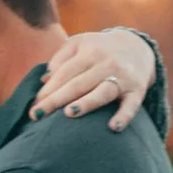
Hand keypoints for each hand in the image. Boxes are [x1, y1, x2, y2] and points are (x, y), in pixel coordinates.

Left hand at [32, 26, 155, 129]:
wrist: (137, 48)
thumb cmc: (99, 50)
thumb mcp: (79, 44)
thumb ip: (60, 59)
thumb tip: (44, 80)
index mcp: (88, 51)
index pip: (64, 72)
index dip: (48, 89)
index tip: (34, 104)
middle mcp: (105, 63)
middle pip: (78, 83)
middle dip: (56, 99)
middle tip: (37, 115)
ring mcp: (122, 77)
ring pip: (102, 92)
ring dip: (87, 103)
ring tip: (69, 114)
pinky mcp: (137, 90)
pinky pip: (131, 105)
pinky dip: (124, 116)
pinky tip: (113, 127)